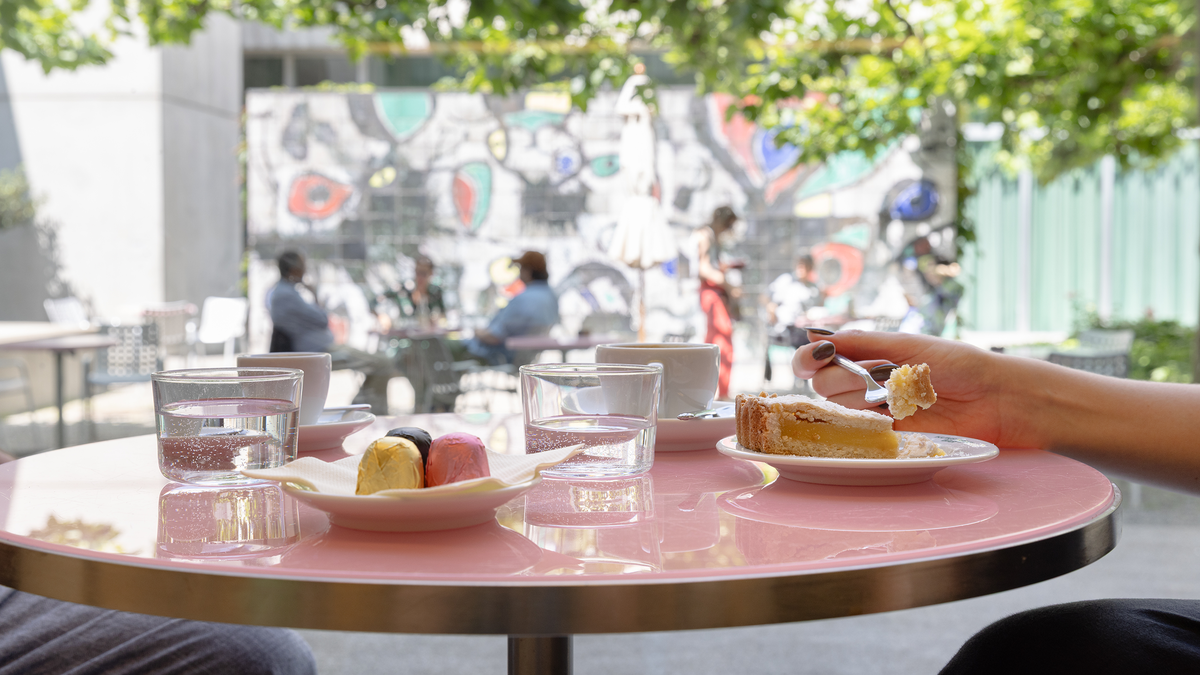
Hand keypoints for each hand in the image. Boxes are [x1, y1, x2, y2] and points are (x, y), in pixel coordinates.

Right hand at [791, 330, 1013, 445]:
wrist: (995, 399)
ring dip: (865, 398)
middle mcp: (863, 383)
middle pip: (822, 386)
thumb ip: (860, 342)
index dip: (809, 359)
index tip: (821, 356)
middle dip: (846, 377)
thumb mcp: (908, 345)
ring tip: (903, 392)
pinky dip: (869, 423)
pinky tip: (895, 414)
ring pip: (839, 408)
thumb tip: (814, 334)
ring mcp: (874, 410)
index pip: (817, 360)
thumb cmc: (958, 363)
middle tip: (884, 373)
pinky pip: (860, 433)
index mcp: (865, 355)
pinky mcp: (888, 436)